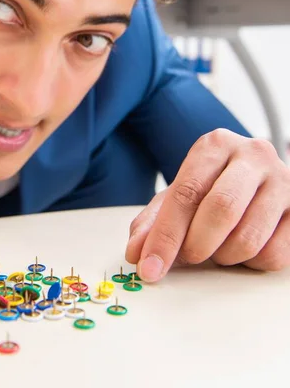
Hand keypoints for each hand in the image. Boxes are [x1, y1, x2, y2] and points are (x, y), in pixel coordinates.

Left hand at [126, 129, 289, 281]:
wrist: (258, 176)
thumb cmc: (213, 185)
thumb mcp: (180, 194)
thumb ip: (154, 221)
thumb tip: (137, 253)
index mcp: (215, 145)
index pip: (186, 192)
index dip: (165, 235)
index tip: (149, 267)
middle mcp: (253, 155)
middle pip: (221, 210)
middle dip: (195, 245)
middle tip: (187, 258)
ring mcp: (283, 181)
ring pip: (248, 237)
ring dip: (223, 256)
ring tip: (216, 247)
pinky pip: (274, 255)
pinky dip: (251, 263)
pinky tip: (243, 247)